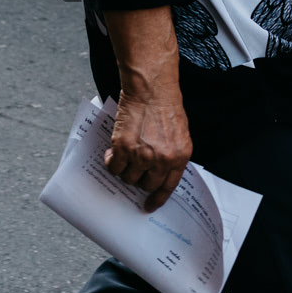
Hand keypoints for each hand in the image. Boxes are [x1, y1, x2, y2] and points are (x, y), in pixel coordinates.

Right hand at [103, 92, 191, 212]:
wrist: (151, 88)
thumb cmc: (166, 105)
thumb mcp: (180, 134)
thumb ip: (172, 154)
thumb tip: (160, 171)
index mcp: (180, 156)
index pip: (168, 187)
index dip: (157, 199)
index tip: (149, 205)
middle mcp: (162, 159)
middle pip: (146, 185)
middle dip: (140, 180)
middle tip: (135, 171)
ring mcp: (141, 155)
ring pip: (128, 178)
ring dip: (125, 170)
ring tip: (125, 156)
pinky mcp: (123, 147)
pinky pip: (113, 167)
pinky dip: (111, 162)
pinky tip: (113, 152)